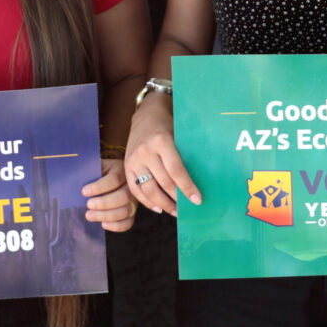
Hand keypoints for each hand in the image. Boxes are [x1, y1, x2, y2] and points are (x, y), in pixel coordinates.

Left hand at [83, 157, 135, 231]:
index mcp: (121, 169)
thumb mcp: (93, 167)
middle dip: (104, 203)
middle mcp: (130, 185)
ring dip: (107, 215)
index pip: (114, 179)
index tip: (84, 192)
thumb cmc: (96, 173)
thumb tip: (75, 182)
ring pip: (126, 210)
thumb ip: (88, 173)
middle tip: (88, 205)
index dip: (99, 187)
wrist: (103, 179)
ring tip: (90, 216)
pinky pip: (128, 222)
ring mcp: (133, 200)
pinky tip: (103, 224)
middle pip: (124, 196)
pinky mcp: (131, 212)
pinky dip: (116, 226)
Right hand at [123, 99, 199, 215]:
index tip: (197, 200)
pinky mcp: (126, 166)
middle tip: (188, 209)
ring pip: (148, 189)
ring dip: (164, 204)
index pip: (176, 171)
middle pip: (163, 183)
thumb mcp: (178, 134)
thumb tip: (200, 181)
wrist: (146, 114)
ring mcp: (134, 159)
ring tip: (175, 211)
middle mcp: (146, 151)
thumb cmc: (169, 125)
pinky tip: (158, 208)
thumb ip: (185, 155)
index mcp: (162, 141)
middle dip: (177, 199)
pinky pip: (135, 189)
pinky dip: (147, 201)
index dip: (187, 187)